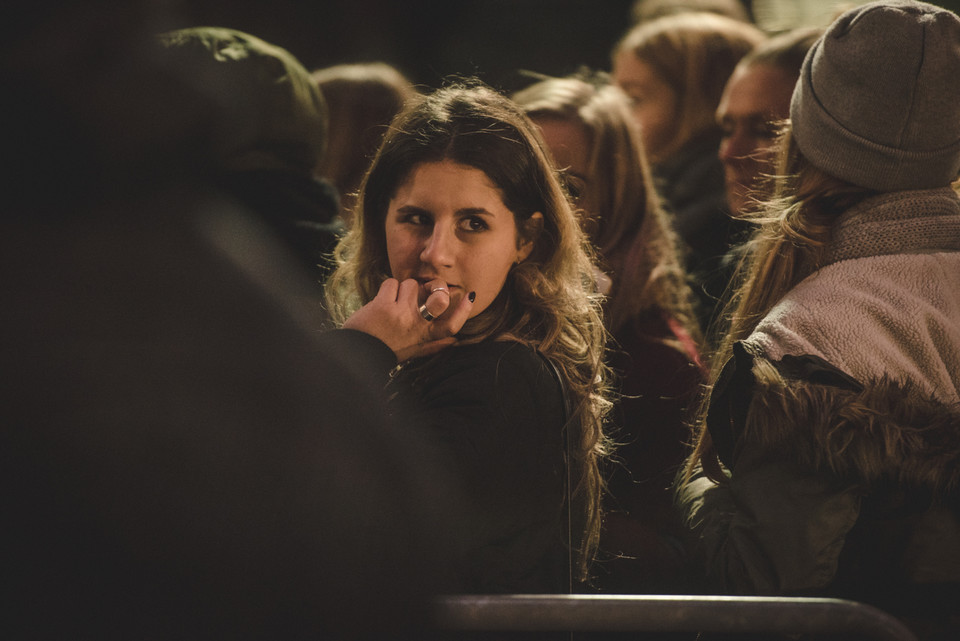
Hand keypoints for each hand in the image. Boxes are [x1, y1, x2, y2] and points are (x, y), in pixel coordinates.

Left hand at [343, 278, 474, 361]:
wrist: (355, 353)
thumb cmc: (385, 350)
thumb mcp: (412, 352)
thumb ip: (434, 345)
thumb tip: (455, 341)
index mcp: (424, 337)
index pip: (452, 326)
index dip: (464, 311)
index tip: (470, 296)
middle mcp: (416, 326)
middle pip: (439, 299)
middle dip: (436, 287)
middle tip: (426, 288)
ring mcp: (401, 315)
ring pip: (411, 284)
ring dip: (402, 289)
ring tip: (393, 302)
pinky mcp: (384, 306)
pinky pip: (392, 283)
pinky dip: (386, 289)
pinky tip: (381, 301)